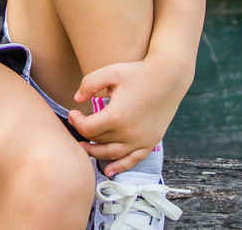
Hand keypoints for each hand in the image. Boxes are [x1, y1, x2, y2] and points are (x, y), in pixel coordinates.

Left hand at [67, 54, 194, 176]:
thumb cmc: (138, 72)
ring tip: (84, 148)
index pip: (87, 128)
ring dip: (95, 153)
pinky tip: (109, 170)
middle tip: (77, 125)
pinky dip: (120, 166)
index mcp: (116, 116)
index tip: (72, 113)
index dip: (76, 121)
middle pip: (97, 141)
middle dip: (83, 134)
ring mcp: (140, 140)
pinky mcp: (150, 142)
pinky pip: (133, 160)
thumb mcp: (111, 72)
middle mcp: (128, 132)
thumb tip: (76, 100)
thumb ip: (89, 83)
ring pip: (111, 154)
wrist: (168, 77)